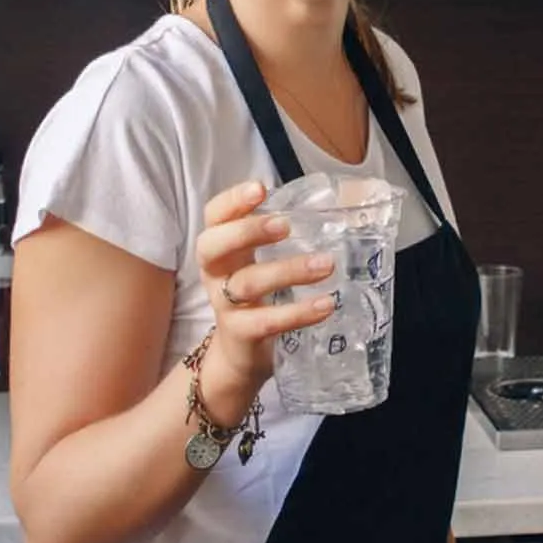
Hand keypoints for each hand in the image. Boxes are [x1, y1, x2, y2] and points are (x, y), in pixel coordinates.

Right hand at [195, 180, 337, 394]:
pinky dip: (298, 312)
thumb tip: (329, 210)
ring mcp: (224, 306)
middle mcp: (215, 274)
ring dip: (288, 271)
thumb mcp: (256, 263)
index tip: (260, 188)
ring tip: (326, 265)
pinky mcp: (241, 334)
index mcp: (220, 250)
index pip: (214, 217)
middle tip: (284, 225)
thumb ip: (274, 238)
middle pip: (213, 246)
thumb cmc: (255, 298)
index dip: (232, 201)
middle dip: (247, 231)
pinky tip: (326, 304)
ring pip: (247, 284)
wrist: (239, 354)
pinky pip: (267, 322)